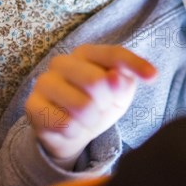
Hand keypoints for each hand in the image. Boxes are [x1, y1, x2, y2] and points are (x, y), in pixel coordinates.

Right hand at [25, 45, 156, 167]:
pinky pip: (65, 124)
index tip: (153, 77)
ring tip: (88, 119)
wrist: (71, 132)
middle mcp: (61, 62)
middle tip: (103, 108)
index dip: (135, 65)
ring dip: (93, 120)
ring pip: (82, 106)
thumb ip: (124, 80)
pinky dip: (76, 131)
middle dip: (108, 102)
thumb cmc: (99, 104)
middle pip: (97, 81)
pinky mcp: (32, 106)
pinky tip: (72, 127)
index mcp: (85, 53)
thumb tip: (118, 79)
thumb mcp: (120, 92)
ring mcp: (44, 83)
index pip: (114, 54)